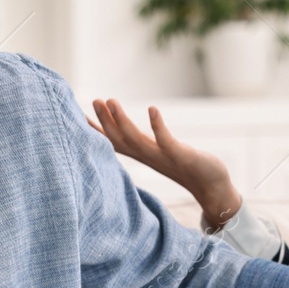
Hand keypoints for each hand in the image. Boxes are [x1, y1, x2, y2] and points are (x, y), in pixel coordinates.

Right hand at [86, 98, 242, 228]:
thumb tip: (125, 131)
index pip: (113, 141)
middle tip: (94, 100)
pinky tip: (152, 109)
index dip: (96, 129)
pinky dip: (157, 125)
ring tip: (110, 100)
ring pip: (135, 139)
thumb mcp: (158, 151)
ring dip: (122, 121)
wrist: (211, 187)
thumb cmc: (185, 166)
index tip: (77, 114)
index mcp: (141, 154)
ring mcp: (162, 157)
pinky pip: (165, 140)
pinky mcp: (180, 155)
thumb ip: (140, 141)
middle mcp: (147, 157)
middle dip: (105, 121)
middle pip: (119, 139)